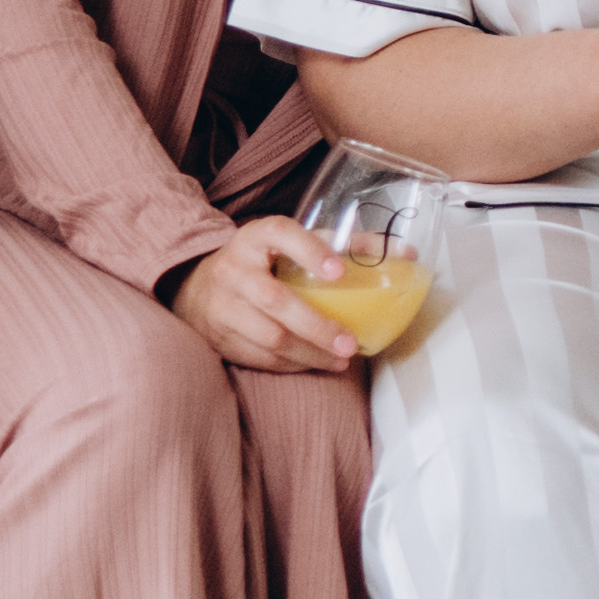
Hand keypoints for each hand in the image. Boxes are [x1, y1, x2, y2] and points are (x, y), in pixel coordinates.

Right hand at [168, 217, 366, 373]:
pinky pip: (262, 358)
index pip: (280, 233)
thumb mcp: (288, 244)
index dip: (309, 250)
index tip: (338, 271)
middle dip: (318, 326)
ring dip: (310, 354)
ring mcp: (222, 306)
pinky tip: (315, 363)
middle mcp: (233, 269)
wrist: (194, 287)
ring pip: (271, 337)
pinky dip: (293, 365)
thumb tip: (405, 252)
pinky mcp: (220, 337)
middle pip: (277, 301)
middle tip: (350, 343)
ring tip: (341, 359)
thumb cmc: (260, 263)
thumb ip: (339, 245)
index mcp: (254, 238)